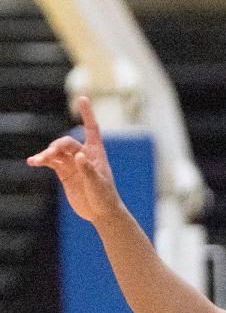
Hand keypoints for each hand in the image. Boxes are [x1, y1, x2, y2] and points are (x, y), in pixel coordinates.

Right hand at [26, 96, 120, 224]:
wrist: (101, 214)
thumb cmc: (105, 198)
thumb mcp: (98, 185)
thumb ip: (88, 170)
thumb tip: (79, 155)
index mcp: (96, 152)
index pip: (91, 129)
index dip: (87, 114)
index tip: (83, 98)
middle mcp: (83, 154)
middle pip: (67, 143)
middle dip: (57, 147)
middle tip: (50, 154)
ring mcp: (73, 163)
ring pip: (56, 152)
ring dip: (46, 155)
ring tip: (37, 161)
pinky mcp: (64, 172)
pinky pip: (51, 162)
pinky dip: (42, 161)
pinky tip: (33, 162)